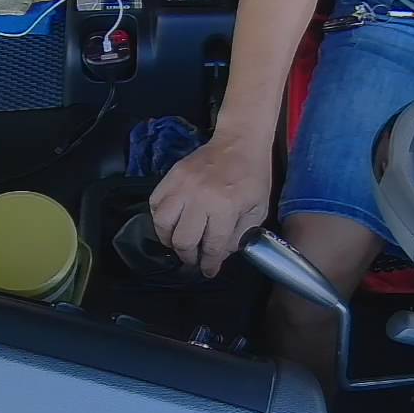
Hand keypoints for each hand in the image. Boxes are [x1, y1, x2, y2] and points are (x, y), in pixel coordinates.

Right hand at [149, 133, 271, 277]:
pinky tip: (170, 221)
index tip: (208, 271)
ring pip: (163, 223)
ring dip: (168, 239)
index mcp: (226, 207)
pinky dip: (159, 217)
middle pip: (183, 240)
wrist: (240, 142)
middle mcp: (201, 198)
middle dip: (188, 257)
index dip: (209, 264)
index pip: (212, 246)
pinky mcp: (172, 175)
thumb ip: (241, 235)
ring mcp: (182, 185)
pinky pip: (155, 203)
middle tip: (193, 259)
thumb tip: (221, 253)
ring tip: (177, 242)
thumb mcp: (258, 209)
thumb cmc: (252, 175)